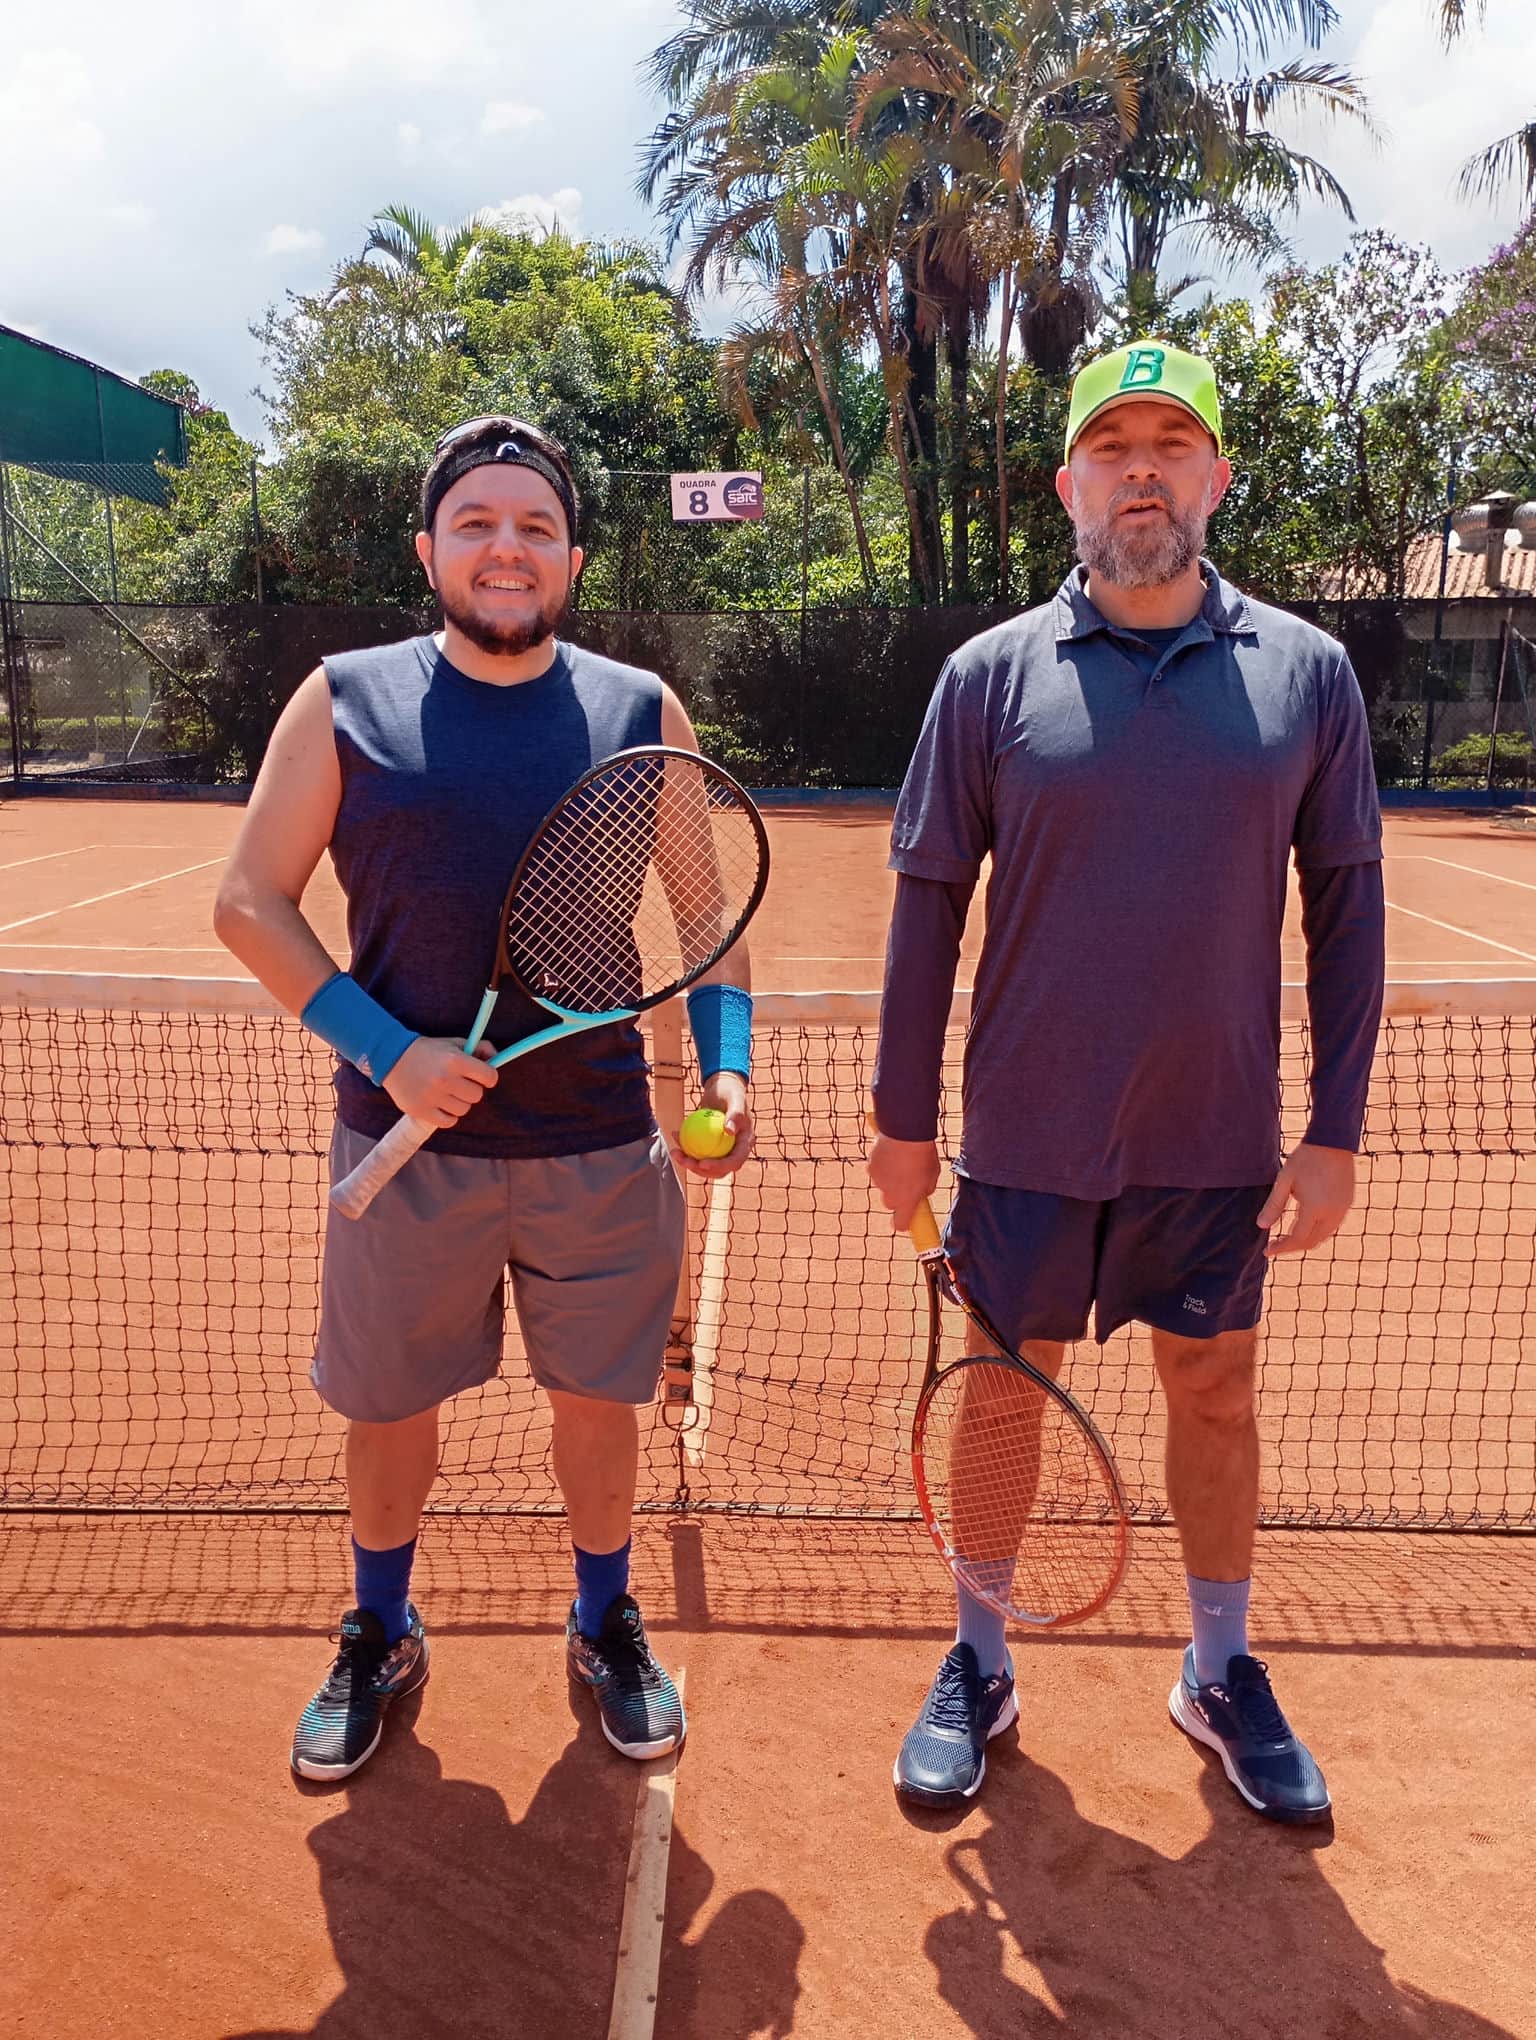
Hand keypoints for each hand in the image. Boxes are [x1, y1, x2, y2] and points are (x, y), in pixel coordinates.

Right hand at [382, 1035, 497, 1127]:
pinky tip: (441, 1105)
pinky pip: (449, 1122)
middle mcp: (445, 1079)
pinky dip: (448, 1116)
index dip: (488, 1077)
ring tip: (448, 1093)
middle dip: (472, 1089)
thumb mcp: (453, 1043)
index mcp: (455, 1060)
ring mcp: (432, 1097)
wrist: (391, 1058)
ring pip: (464, 1110)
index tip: (482, 1076)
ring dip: (459, 1103)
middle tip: (459, 1083)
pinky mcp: (421, 1111)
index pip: (490, 1077)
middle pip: (477, 1095)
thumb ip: (479, 1047)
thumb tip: (497, 1057)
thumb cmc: (427, 1050)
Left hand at [674, 1071, 754, 1180]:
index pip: (734, 1161)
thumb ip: (736, 1114)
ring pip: (704, 1163)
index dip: (719, 1167)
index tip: (702, 1163)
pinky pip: (696, 1150)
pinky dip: (684, 1147)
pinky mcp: (709, 1145)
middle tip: (684, 1160)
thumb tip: (729, 1131)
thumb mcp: (735, 1098)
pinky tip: (674, 1135)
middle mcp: (734, 1150)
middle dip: (699, 1169)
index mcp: (745, 1143)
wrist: (721, 1088)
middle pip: (718, 1169)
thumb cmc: (731, 1091)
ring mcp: (721, 1149)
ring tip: (675, 1151)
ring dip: (688, 1161)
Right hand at [867, 1130, 941, 1233]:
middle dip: (897, 1194)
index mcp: (907, 1201)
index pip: (900, 1224)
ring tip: (901, 1160)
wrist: (905, 1133)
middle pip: (890, 1202)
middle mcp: (889, 1195)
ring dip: (890, 1177)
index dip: (903, 1222)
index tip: (907, 1218)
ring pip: (883, 1184)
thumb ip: (925, 1189)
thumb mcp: (933, 1175)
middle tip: (907, 1180)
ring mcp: (878, 1182)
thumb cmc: (923, 1155)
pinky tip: (891, 1152)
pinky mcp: (870, 1167)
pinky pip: (877, 1170)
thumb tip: (920, 1192)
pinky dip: (882, 1164)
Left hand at [1258, 1142, 1355, 1258]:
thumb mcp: (1284, 1181)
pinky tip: (1305, 1225)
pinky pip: (1332, 1226)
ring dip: (1306, 1240)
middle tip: (1275, 1245)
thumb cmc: (1305, 1159)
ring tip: (1287, 1237)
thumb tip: (1261, 1226)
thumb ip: (1274, 1205)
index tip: (1267, 1250)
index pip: (1297, 1238)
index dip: (1282, 1247)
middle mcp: (1332, 1213)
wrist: (1332, 1141)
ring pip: (1323, 1236)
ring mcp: (1343, 1209)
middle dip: (1292, 1247)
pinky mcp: (1348, 1203)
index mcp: (1315, 1208)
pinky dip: (1318, 1231)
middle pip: (1311, 1242)